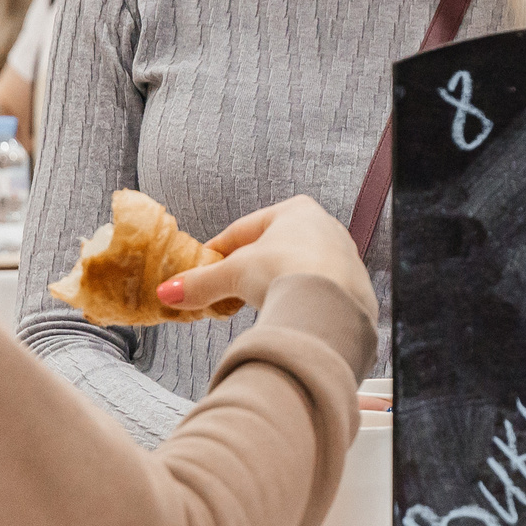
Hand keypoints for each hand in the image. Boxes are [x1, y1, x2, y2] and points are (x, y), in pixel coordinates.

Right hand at [162, 194, 376, 321]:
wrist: (331, 309)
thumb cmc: (288, 273)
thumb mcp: (234, 275)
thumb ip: (200, 283)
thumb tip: (169, 292)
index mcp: (296, 210)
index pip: (244, 229)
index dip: (220, 250)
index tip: (205, 266)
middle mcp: (326, 228)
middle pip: (274, 249)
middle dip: (251, 269)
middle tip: (230, 290)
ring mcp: (344, 258)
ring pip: (299, 269)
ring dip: (277, 284)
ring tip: (259, 304)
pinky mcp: (356, 288)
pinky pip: (319, 293)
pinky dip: (301, 302)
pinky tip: (289, 315)